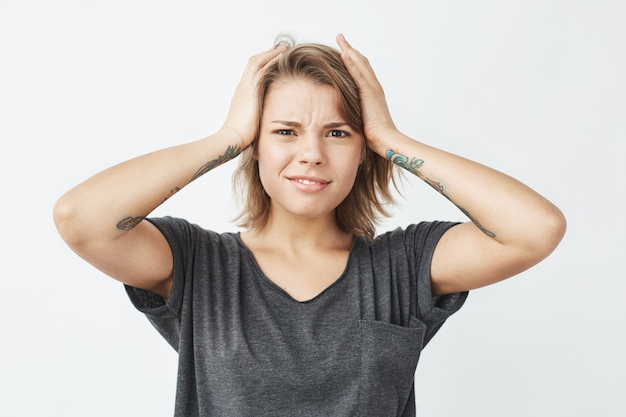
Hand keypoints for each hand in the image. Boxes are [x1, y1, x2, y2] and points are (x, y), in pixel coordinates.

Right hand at [220, 45, 286, 148]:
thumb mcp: (249, 122)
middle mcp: (242, 87)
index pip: (251, 72)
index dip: (262, 64)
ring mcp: (246, 87)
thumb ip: (256, 116)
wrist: (232, 137)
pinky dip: (271, 61)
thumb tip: (262, 121)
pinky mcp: (252, 90)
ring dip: (271, 54)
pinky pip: (262, 69)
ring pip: (258, 62)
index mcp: (241, 94)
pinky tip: (282, 57)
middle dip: (267, 54)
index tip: (272, 60)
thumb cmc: (240, 135)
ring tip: (283, 49)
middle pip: (253, 62)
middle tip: (280, 49)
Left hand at [336, 34, 397, 152]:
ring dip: (349, 49)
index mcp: (372, 93)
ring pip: (361, 63)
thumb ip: (355, 113)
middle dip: (350, 49)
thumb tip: (344, 114)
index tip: (343, 49)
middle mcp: (374, 87)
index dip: (352, 59)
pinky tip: (344, 53)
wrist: (385, 140)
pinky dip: (352, 62)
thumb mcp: (361, 120)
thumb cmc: (374, 136)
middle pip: (361, 62)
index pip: (361, 71)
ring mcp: (373, 89)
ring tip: (340, 38)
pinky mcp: (369, 93)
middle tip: (340, 37)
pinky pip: (359, 74)